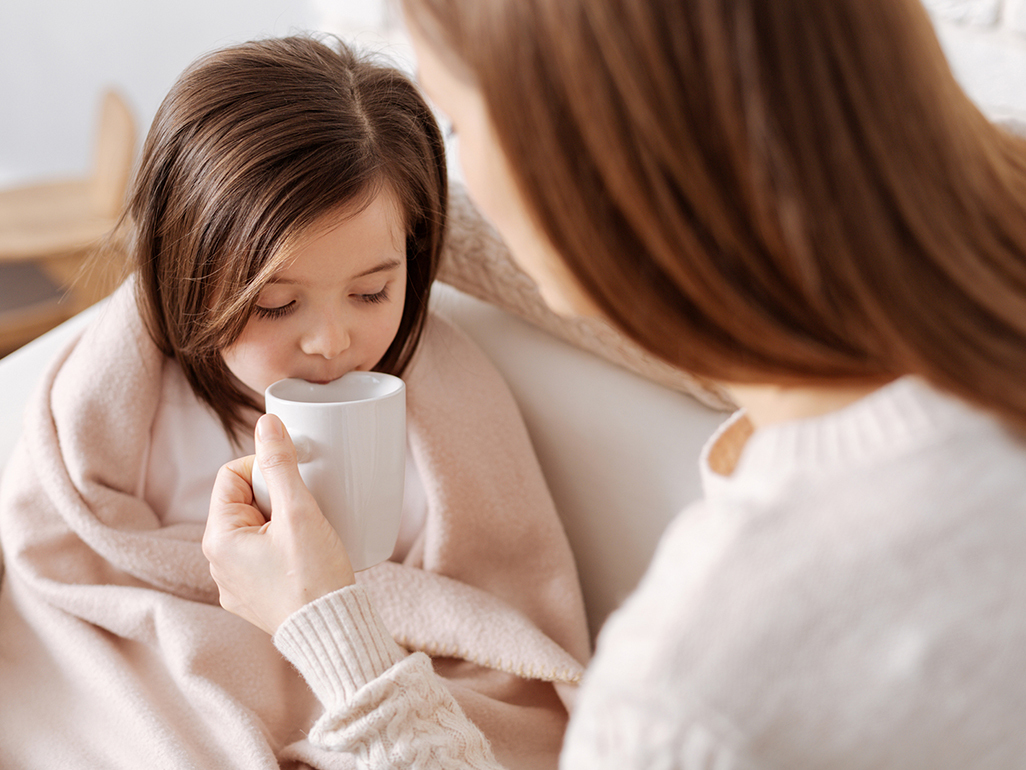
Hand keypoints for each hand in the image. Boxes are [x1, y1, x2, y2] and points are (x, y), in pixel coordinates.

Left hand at [202, 413, 355, 634]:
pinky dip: (283, 547)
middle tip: (306, 509)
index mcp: (218, 539)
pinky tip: (306, 555)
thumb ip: (281, 465)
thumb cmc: (314, 578)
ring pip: (255, 528)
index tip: (295, 481)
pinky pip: (262, 555)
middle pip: (244, 501)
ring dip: (281, 521)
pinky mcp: (253, 597)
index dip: (265, 469)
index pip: (232, 475)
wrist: (332, 633)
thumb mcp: (300, 513)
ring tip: (310, 533)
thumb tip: (266, 424)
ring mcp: (234, 584)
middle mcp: (217, 563)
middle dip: (277, 497)